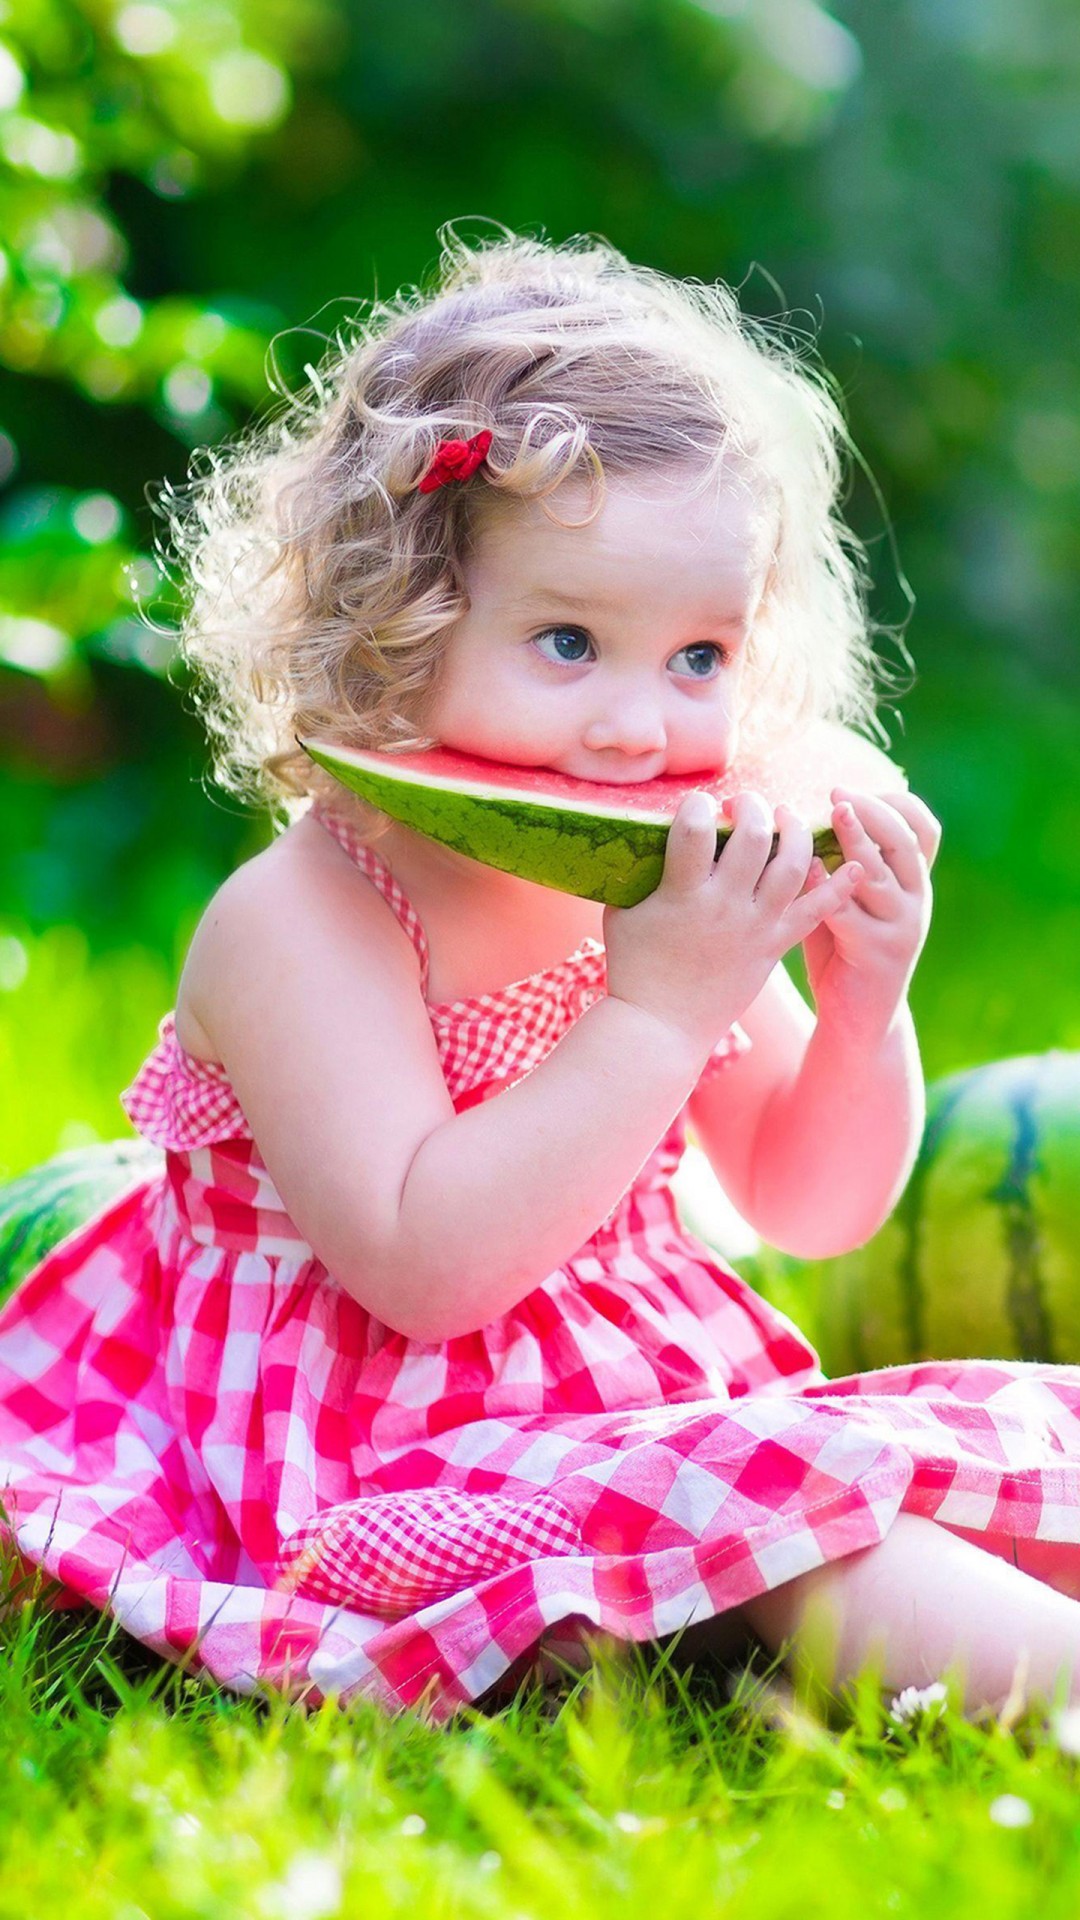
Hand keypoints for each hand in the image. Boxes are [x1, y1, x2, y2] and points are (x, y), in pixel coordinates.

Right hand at [603, 787, 862, 1058]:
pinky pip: (816, 912)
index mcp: (681, 894)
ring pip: (793, 866)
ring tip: (786, 817)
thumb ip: (639, 871)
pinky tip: (856, 863)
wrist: (662, 1028)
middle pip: (754, 838)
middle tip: (744, 805)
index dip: (696, 805)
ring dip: (795, 831)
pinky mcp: (775, 947)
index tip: (696, 805)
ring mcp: (755, 927)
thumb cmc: (635, 967)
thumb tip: (643, 831)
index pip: (694, 829)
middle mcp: (724, 907)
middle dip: (752, 807)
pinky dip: (839, 887)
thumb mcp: (624, 912)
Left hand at [800, 787, 941, 1030]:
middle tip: (837, 794)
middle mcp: (916, 899)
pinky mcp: (876, 952)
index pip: (923, 829)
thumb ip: (842, 862)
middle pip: (904, 843)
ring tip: (833, 814)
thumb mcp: (853, 899)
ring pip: (880, 874)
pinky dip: (828, 886)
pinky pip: (849, 912)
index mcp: (913, 881)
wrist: (860, 1016)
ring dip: (857, 840)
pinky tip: (806, 868)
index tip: (856, 788)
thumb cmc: (846, 948)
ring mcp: (901, 927)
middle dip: (872, 811)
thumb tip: (803, 813)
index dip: (895, 802)